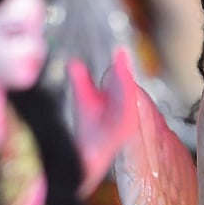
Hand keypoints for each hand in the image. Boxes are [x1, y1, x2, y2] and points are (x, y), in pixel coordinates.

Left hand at [69, 49, 138, 194]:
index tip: (119, 49)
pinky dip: (126, 103)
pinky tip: (125, 89)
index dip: (120, 64)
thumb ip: (82, 80)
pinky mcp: (123, 132)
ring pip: (128, 100)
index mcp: (117, 99)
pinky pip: (127, 117)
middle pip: (126, 86)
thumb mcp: (85, 99)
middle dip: (124, 70)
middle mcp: (124, 109)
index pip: (120, 78)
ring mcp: (126, 121)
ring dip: (127, 83)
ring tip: (123, 66)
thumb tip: (75, 61)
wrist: (86, 155)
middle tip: (121, 52)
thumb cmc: (89, 128)